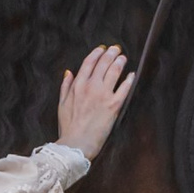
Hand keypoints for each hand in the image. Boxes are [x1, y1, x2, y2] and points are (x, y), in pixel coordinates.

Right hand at [57, 44, 133, 158]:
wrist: (76, 144)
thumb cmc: (68, 127)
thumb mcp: (62, 104)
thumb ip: (65, 86)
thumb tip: (69, 72)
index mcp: (77, 85)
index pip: (88, 63)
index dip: (96, 53)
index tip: (102, 49)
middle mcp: (91, 87)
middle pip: (103, 64)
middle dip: (111, 53)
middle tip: (116, 49)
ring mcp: (103, 95)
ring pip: (114, 72)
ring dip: (120, 62)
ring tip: (123, 58)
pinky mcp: (114, 105)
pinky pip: (124, 88)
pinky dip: (129, 80)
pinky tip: (131, 75)